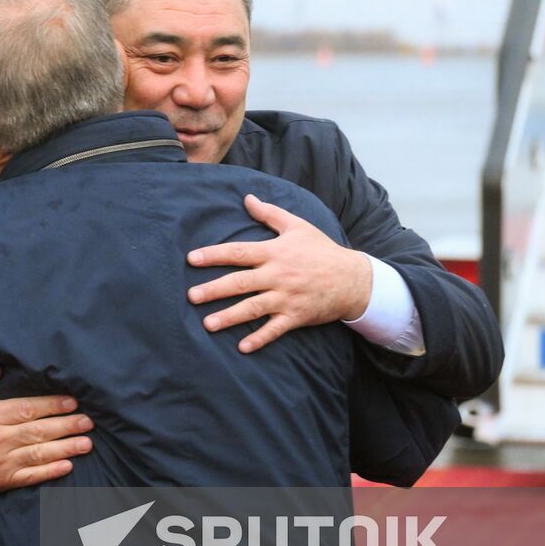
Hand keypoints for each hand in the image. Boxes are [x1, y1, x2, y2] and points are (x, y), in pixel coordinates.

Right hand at [0, 365, 93, 493]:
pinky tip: (68, 466)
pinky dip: (50, 472)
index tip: (72, 402)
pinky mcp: (4, 480)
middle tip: (87, 422)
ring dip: (65, 448)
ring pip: (38, 454)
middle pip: (37, 432)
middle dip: (65, 426)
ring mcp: (1, 462)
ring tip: (86, 443)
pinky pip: (31, 476)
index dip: (50, 405)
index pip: (25, 409)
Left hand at [186, 193, 371, 352]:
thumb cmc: (322, 250)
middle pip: (240, 283)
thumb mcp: (297, 226)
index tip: (192, 259)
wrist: (353, 278)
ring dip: (229, 317)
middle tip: (191, 296)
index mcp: (274, 252)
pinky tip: (242, 348)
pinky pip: (275, 330)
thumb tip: (247, 198)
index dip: (214, 255)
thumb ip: (270, 213)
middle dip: (214, 289)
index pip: (238, 252)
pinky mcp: (296, 316)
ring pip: (253, 308)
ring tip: (207, 324)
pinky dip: (259, 339)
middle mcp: (277, 276)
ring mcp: (286, 297)